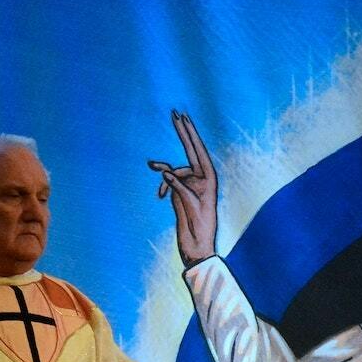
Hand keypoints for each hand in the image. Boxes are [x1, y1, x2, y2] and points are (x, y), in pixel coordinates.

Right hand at [148, 110, 218, 266]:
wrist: (196, 249)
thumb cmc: (199, 230)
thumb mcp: (190, 207)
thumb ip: (179, 187)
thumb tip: (165, 171)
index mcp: (209, 180)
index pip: (198, 152)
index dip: (190, 134)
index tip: (183, 118)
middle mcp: (201, 179)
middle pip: (191, 151)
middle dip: (183, 134)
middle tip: (176, 112)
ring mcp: (190, 185)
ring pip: (173, 171)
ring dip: (164, 175)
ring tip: (152, 170)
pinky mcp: (181, 192)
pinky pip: (168, 181)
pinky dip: (162, 186)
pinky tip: (159, 195)